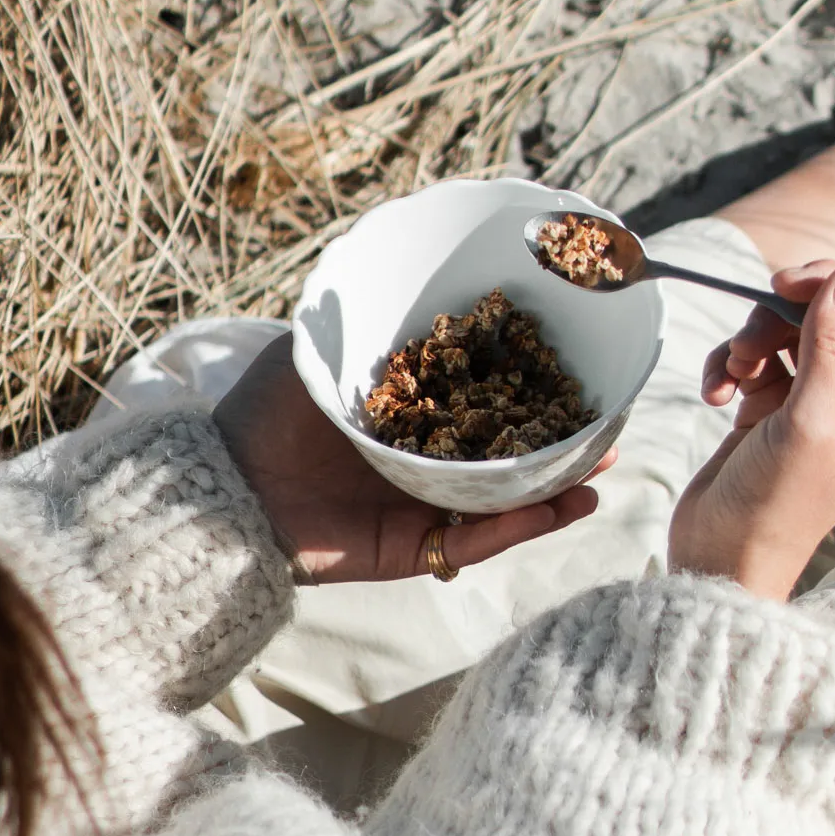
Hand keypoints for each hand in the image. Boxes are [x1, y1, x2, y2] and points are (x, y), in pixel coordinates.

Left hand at [211, 333, 605, 584]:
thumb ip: (366, 328)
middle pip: (505, 455)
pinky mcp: (415, 551)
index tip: (570, 371)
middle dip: (559, 444)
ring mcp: (420, 509)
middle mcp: (420, 463)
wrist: (226, 488)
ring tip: (602, 472)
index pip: (479, 401)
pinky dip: (522, 525)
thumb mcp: (316, 353)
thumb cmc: (263, 414)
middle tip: (608, 430)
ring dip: (557, 490)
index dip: (526, 389)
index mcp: (405, 416)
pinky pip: (477, 539)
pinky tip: (564, 505)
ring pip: (503, 503)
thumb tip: (414, 284)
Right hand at [668, 262, 834, 600]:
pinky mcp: (773, 408)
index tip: (785, 286)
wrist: (723, 559)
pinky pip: (756, 357)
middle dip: (783, 316)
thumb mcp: (807, 422)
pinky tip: (715, 393)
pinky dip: (731, 365)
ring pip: (788, 330)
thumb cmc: (775, 507)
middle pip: (830, 311)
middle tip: (748, 338)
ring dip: (751, 340)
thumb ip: (830, 344)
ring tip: (730, 373)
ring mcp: (814, 401)